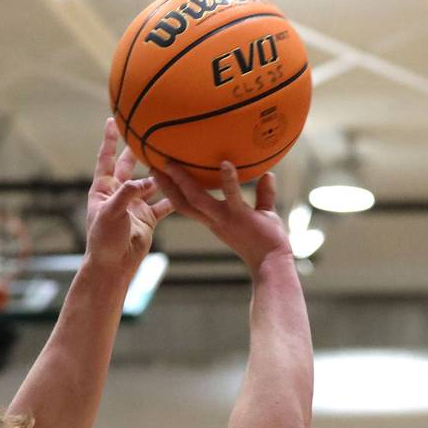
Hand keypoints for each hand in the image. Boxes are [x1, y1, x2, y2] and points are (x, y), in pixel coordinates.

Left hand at [85, 118, 173, 271]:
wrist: (113, 266)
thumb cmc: (104, 240)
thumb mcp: (111, 213)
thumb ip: (126, 194)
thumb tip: (144, 180)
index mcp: (103, 189)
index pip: (106, 159)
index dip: (109, 140)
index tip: (112, 120)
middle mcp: (119, 194)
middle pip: (129, 166)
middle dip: (137, 150)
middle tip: (148, 132)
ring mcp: (134, 206)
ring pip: (150, 184)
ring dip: (160, 173)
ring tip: (173, 158)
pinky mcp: (147, 219)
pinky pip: (163, 204)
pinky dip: (173, 197)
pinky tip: (186, 187)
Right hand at [151, 159, 290, 273]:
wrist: (274, 264)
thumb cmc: (268, 243)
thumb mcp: (263, 215)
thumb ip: (263, 195)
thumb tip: (268, 175)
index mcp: (215, 220)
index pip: (187, 205)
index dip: (172, 191)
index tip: (160, 175)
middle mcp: (215, 220)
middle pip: (183, 202)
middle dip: (166, 185)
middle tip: (153, 165)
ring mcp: (226, 219)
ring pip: (197, 199)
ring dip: (183, 181)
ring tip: (171, 163)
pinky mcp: (242, 218)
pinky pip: (232, 196)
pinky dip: (228, 180)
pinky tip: (225, 163)